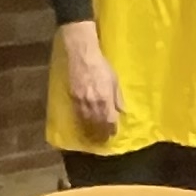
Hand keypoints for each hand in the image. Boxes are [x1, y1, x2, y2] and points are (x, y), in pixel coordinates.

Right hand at [59, 21, 122, 140]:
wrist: (83, 57)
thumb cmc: (102, 66)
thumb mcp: (115, 81)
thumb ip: (118, 98)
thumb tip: (122, 112)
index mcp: (106, 99)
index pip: (110, 120)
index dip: (112, 128)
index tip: (113, 133)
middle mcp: (94, 103)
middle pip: (98, 123)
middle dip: (102, 132)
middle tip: (104, 139)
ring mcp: (82, 101)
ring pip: (87, 121)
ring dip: (92, 129)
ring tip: (94, 135)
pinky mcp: (73, 98)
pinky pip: (78, 114)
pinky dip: (82, 121)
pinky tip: (84, 124)